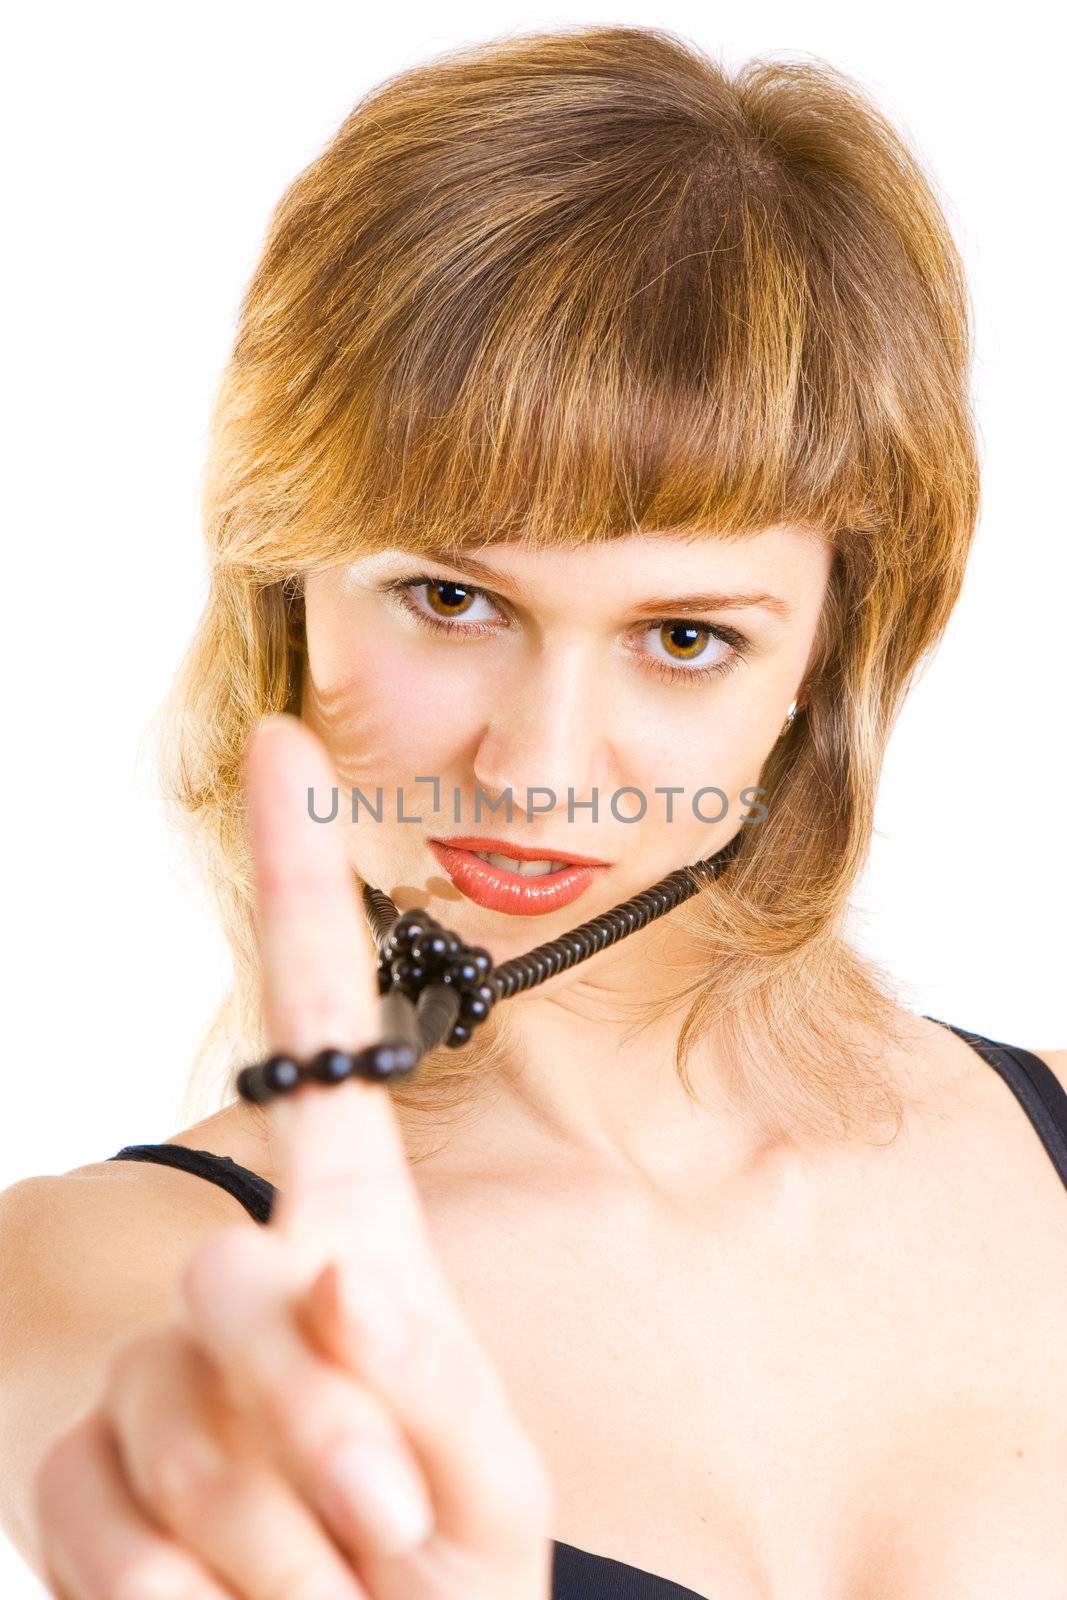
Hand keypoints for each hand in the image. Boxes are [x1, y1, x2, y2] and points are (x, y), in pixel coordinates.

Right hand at [34, 712, 555, 1599]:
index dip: (303, 885)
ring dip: (272, 1544)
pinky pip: (98, 1514)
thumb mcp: (479, 1489)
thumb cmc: (453, 1573)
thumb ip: (417, 1379)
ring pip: (174, 1417)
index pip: (326, 1031)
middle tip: (388, 1536)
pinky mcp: (81, 1471)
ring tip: (333, 1589)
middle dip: (318, 1427)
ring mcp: (157, 1372)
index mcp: (361, 1238)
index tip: (289, 747)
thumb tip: (333, 1264)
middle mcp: (250, 1278)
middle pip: (236, 1279)